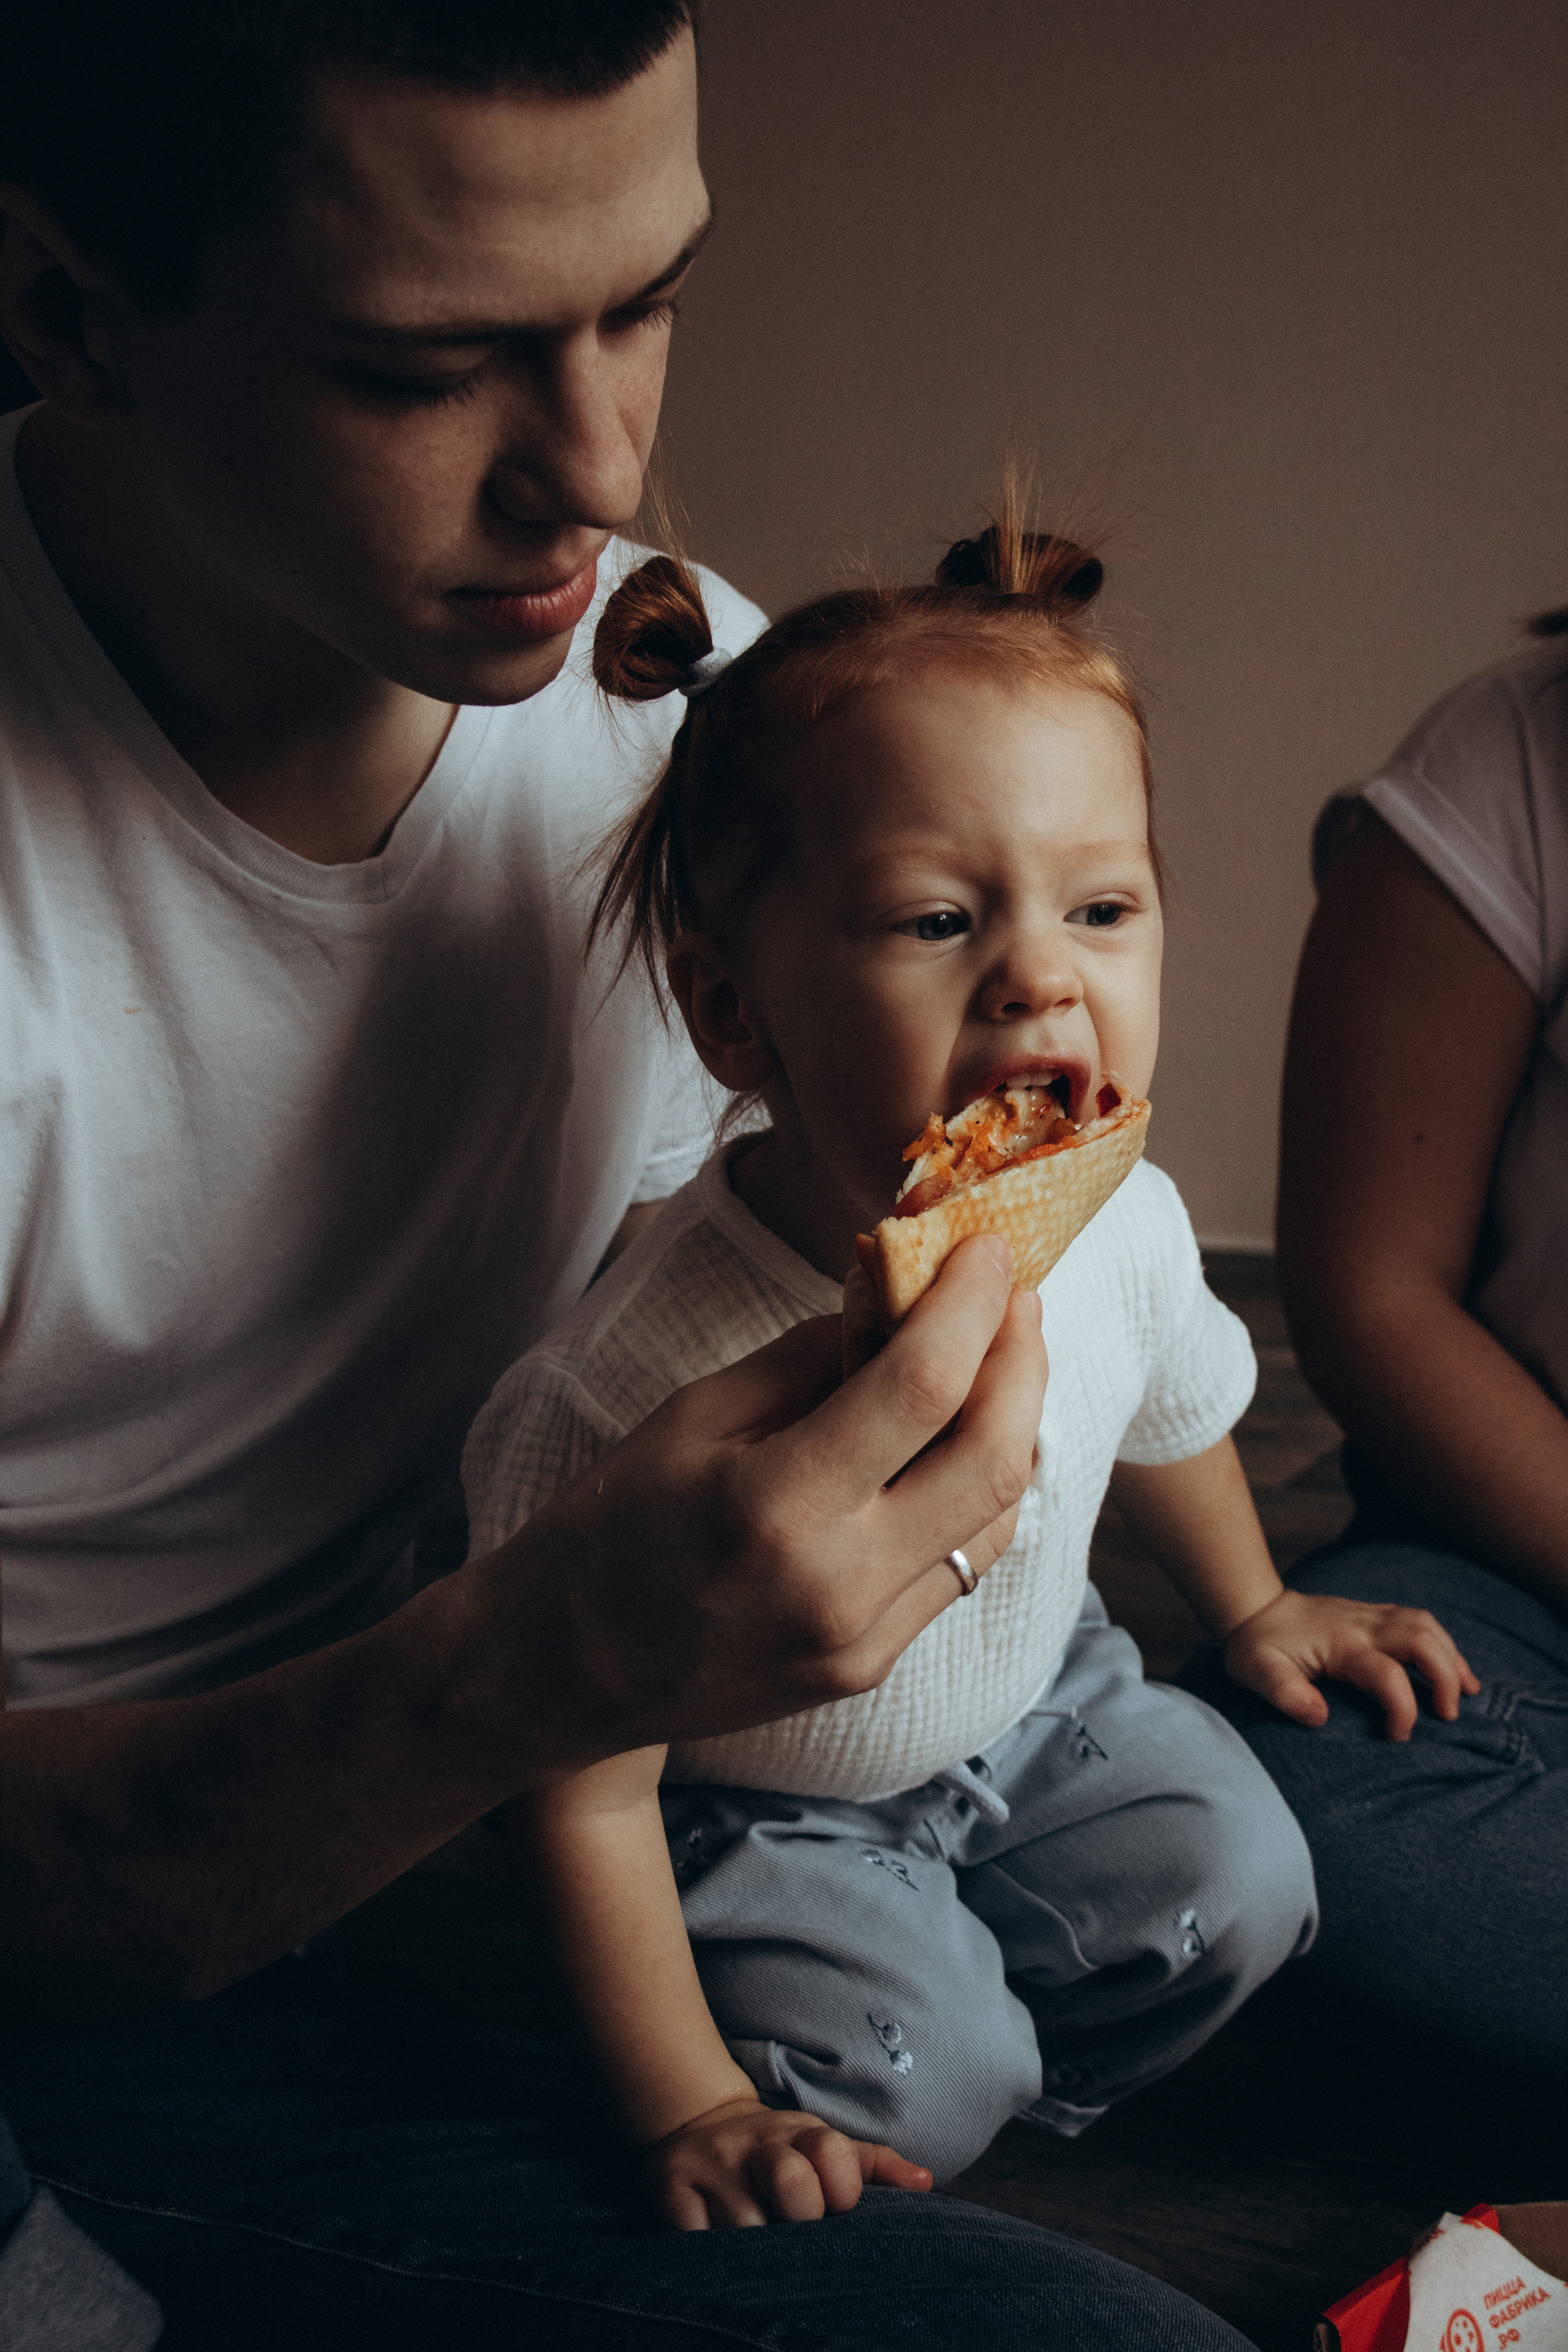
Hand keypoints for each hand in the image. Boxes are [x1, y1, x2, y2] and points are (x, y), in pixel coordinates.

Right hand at [457, 1235, 1047, 1773]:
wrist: (562, 1672)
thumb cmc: (611, 1526)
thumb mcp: (693, 1416)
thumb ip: (809, 1359)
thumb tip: (900, 1301)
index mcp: (774, 1505)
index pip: (920, 1388)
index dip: (972, 1306)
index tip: (989, 1251)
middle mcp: (837, 1583)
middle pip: (991, 1458)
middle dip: (1022, 1361)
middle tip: (1015, 1296)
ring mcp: (863, 1639)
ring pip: (996, 1518)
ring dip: (1015, 1425)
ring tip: (1001, 1357)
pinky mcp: (871, 1666)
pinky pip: (962, 1565)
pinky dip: (980, 1490)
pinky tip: (966, 1438)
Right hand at [642, 2092, 931, 2228]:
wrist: (696, 2120)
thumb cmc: (777, 2149)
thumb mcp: (823, 2145)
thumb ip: (874, 2167)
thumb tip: (926, 2183)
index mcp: (799, 2133)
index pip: (833, 2154)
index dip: (843, 2191)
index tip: (837, 2208)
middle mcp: (754, 2143)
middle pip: (792, 2186)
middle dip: (801, 2223)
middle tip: (795, 2233)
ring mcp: (711, 2164)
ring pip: (744, 2227)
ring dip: (756, 2251)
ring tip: (758, 2246)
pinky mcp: (671, 2188)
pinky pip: (697, 2241)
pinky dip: (711, 2254)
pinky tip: (718, 2249)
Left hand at [1223, 1588, 1480, 1739]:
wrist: (1253, 1606)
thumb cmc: (1257, 1646)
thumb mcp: (1257, 1672)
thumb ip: (1285, 1694)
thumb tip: (1319, 1718)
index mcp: (1339, 1643)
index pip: (1387, 1673)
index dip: (1401, 1708)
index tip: (1396, 1737)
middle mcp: (1362, 1624)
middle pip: (1421, 1638)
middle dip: (1445, 1676)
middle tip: (1449, 1716)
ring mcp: (1370, 1615)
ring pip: (1426, 1625)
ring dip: (1451, 1658)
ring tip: (1467, 1693)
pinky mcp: (1374, 1615)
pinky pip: (1420, 1622)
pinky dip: (1443, 1645)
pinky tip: (1454, 1669)